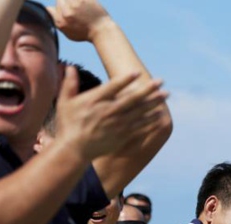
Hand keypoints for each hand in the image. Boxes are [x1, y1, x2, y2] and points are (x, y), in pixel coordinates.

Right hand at [47, 0, 110, 42]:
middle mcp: (66, 13)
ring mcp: (75, 5)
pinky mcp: (84, 0)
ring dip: (74, 2)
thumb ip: (57, 21)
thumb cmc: (86, 33)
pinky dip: (83, 1)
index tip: (66, 10)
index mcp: (60, 22)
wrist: (102, 31)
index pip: (51, 8)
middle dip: (66, 3)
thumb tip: (49, 8)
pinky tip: (84, 5)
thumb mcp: (68, 32)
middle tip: (78, 11)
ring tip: (82, 8)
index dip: (58, 8)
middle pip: (60, 0)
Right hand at [53, 66, 167, 160]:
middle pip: (133, 98)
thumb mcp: (65, 102)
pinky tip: (160, 116)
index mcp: (95, 100)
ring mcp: (117, 124)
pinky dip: (151, 121)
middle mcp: (108, 111)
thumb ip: (69, 84)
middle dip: (148, 89)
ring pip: (140, 112)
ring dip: (154, 103)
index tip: (138, 73)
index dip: (126, 79)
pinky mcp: (122, 135)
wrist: (74, 149)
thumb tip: (70, 66)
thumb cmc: (68, 125)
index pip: (113, 86)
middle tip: (161, 81)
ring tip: (165, 95)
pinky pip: (140, 127)